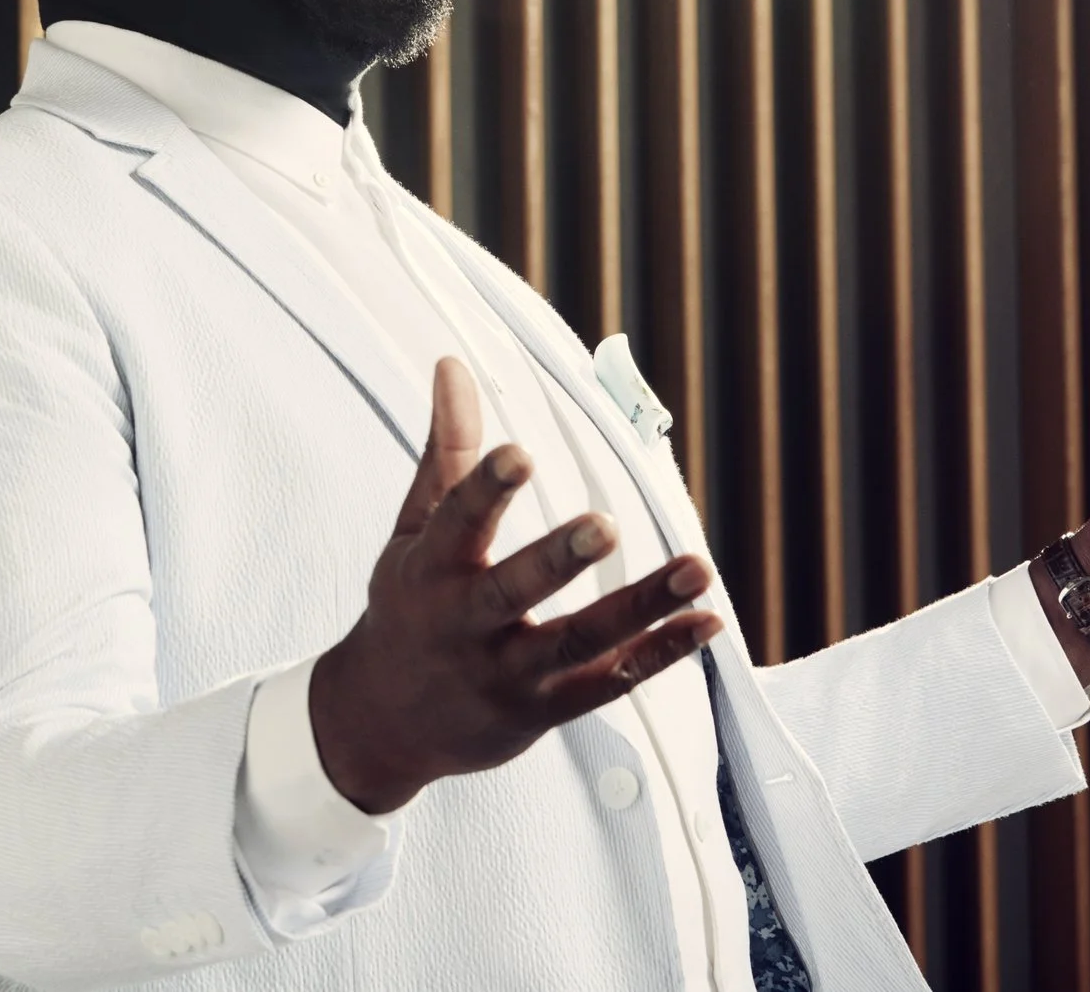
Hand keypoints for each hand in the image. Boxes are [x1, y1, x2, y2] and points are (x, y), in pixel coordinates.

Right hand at [309, 358, 721, 813]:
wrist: (382, 724)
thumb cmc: (407, 609)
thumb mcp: (413, 530)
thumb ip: (447, 450)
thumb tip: (453, 365)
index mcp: (429, 571)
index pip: (456, 523)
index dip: (485, 487)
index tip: (519, 452)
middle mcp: (465, 625)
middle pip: (513, 591)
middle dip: (558, 560)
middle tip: (604, 525)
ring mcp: (507, 674)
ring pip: (578, 643)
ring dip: (641, 607)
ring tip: (697, 569)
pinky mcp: (544, 709)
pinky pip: (608, 684)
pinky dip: (660, 655)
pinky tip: (706, 622)